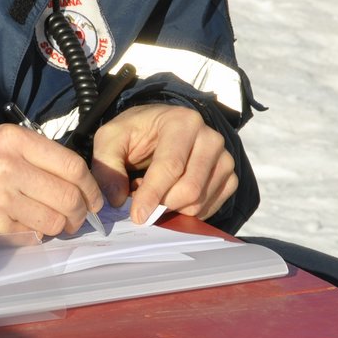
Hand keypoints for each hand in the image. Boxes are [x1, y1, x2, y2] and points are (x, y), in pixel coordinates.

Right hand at [0, 124, 103, 239]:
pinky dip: (35, 237)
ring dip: (61, 228)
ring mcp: (2, 200)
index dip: (90, 186)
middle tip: (78, 218)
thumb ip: (35, 154)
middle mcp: (10, 167)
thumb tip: (77, 179)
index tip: (93, 198)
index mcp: (15, 141)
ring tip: (54, 226)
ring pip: (55, 221)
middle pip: (69, 196)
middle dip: (81, 213)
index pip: (72, 165)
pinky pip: (32, 237)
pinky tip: (25, 229)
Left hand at [90, 103, 235, 225]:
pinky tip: (173, 197)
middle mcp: (210, 138)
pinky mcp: (230, 177)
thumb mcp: (111, 138)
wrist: (159, 127)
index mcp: (182, 122)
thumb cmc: (136, 132)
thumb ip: (108, 166)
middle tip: (142, 198)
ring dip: (172, 207)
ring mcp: (224, 158)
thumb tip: (117, 200)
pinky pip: (210, 207)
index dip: (153, 194)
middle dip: (162, 203)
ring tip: (156, 190)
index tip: (137, 216)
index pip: (171, 165)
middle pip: (190, 188)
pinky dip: (188, 211)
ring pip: (200, 201)